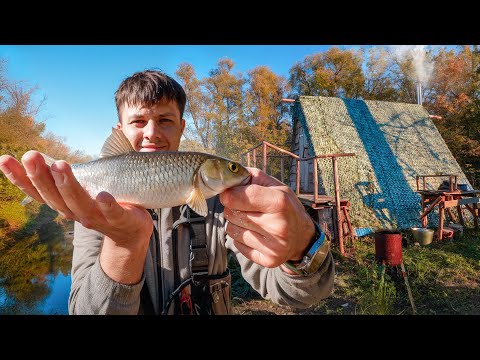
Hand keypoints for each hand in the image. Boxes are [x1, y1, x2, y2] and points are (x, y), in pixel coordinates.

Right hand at [0, 151, 152, 283]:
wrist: (130, 232)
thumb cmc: (99, 203)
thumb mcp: (77, 189)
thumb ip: (59, 174)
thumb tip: (34, 153)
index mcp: (63, 204)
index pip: (38, 192)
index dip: (20, 178)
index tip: (5, 159)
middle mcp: (75, 213)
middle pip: (54, 196)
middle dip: (41, 176)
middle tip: (31, 155)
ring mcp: (98, 218)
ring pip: (80, 204)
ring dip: (68, 185)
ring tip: (60, 165)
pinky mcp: (121, 220)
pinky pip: (114, 214)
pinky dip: (108, 206)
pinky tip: (103, 195)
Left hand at [220, 167, 314, 269]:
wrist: (302, 237)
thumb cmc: (286, 207)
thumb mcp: (275, 186)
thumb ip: (251, 177)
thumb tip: (226, 176)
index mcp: (279, 202)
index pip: (236, 197)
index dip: (228, 194)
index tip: (229, 193)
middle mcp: (277, 226)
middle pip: (231, 213)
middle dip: (233, 208)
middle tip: (246, 208)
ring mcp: (273, 246)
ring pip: (231, 230)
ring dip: (236, 223)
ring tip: (252, 221)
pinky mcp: (267, 260)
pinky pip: (236, 245)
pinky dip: (241, 239)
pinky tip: (255, 234)